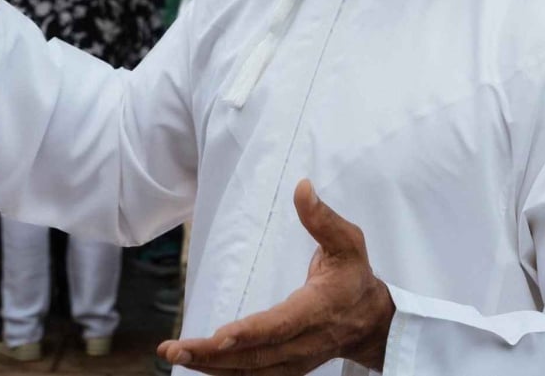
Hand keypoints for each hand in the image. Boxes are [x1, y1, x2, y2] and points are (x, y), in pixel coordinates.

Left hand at [157, 180, 393, 375]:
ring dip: (209, 365)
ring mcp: (294, 361)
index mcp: (317, 310)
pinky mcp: (285, 368)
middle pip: (255, 355)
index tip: (220, 336)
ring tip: (174, 354)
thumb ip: (322, 218)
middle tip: (174, 349)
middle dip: (213, 354)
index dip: (251, 332)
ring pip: (248, 371)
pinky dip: (220, 372)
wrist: (371, 321)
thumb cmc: (354, 276)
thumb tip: (302, 187)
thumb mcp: (348, 242)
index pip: (281, 325)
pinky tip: (194, 363)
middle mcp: (304, 342)